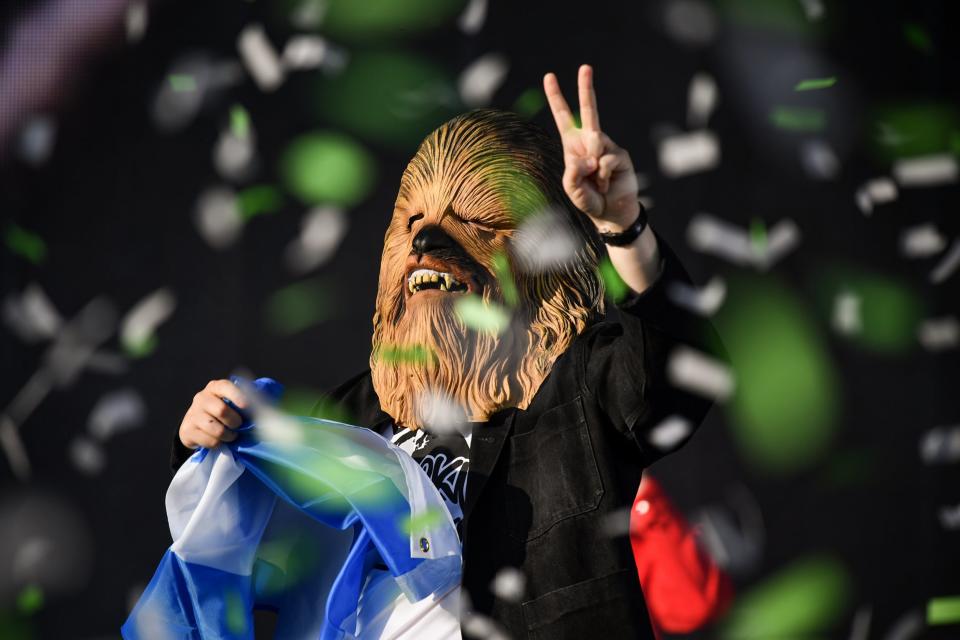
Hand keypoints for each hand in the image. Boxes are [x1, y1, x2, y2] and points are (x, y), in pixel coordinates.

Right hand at [178, 379, 246, 448]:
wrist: (197, 424)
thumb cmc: (222, 411)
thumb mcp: (231, 402)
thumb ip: (244, 403)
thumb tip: (262, 410)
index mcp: (215, 387)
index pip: (225, 387)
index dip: (237, 396)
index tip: (247, 406)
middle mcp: (201, 398)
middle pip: (221, 410)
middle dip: (235, 421)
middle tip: (238, 425)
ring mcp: (192, 414)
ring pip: (216, 429)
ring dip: (228, 435)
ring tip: (231, 435)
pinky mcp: (187, 430)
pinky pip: (209, 441)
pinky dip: (218, 444)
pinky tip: (219, 440)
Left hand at [543, 64, 640, 230]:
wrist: (611, 213)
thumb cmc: (588, 199)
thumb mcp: (572, 189)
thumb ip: (573, 174)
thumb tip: (588, 157)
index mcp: (574, 145)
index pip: (564, 117)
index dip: (556, 98)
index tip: (549, 77)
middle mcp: (591, 141)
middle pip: (588, 111)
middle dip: (586, 88)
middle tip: (585, 67)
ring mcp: (607, 146)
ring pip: (595, 142)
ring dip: (592, 168)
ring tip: (596, 183)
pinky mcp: (621, 155)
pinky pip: (606, 160)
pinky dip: (603, 176)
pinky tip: (606, 185)